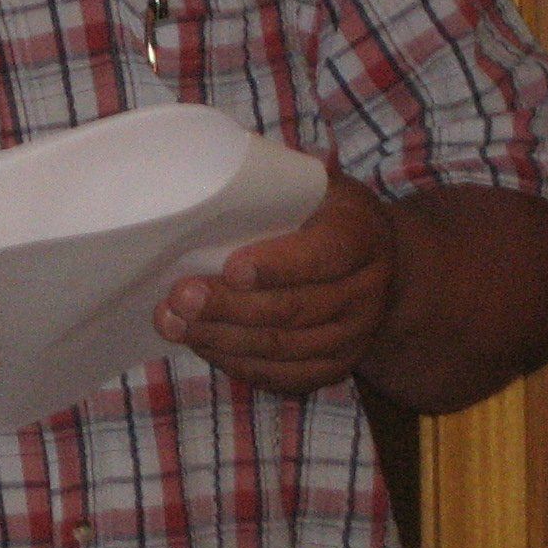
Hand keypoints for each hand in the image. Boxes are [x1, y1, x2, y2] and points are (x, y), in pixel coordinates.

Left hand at [157, 170, 395, 397]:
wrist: (373, 262)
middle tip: (180, 297)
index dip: (277, 265)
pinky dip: (239, 364)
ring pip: (286, 348)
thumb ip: (274, 183)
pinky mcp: (337, 367)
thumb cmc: (321, 212)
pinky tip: (202, 345)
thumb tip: (203, 171)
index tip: (230, 269)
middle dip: (231, 307)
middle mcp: (366, 291)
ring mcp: (355, 336)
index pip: (324, 254)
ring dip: (223, 339)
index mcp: (361, 235)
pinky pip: (286, 376)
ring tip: (174, 323)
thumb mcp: (313, 184)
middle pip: (296, 309)